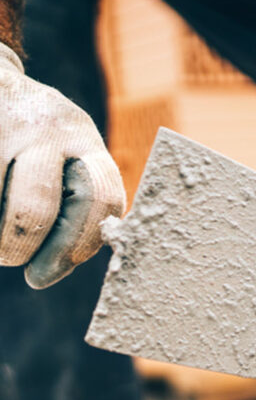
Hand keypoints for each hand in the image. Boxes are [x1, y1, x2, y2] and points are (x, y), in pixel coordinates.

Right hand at [0, 43, 124, 288]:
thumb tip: (57, 267)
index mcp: (85, 141)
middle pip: (35, 210)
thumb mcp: (69, 152)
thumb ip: (77, 200)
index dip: (79, 245)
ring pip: (1, 205)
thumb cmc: (37, 136)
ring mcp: (3, 127)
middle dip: (21, 248)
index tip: (49, 272)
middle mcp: (46, 131)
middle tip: (12, 258)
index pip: (101, 200)